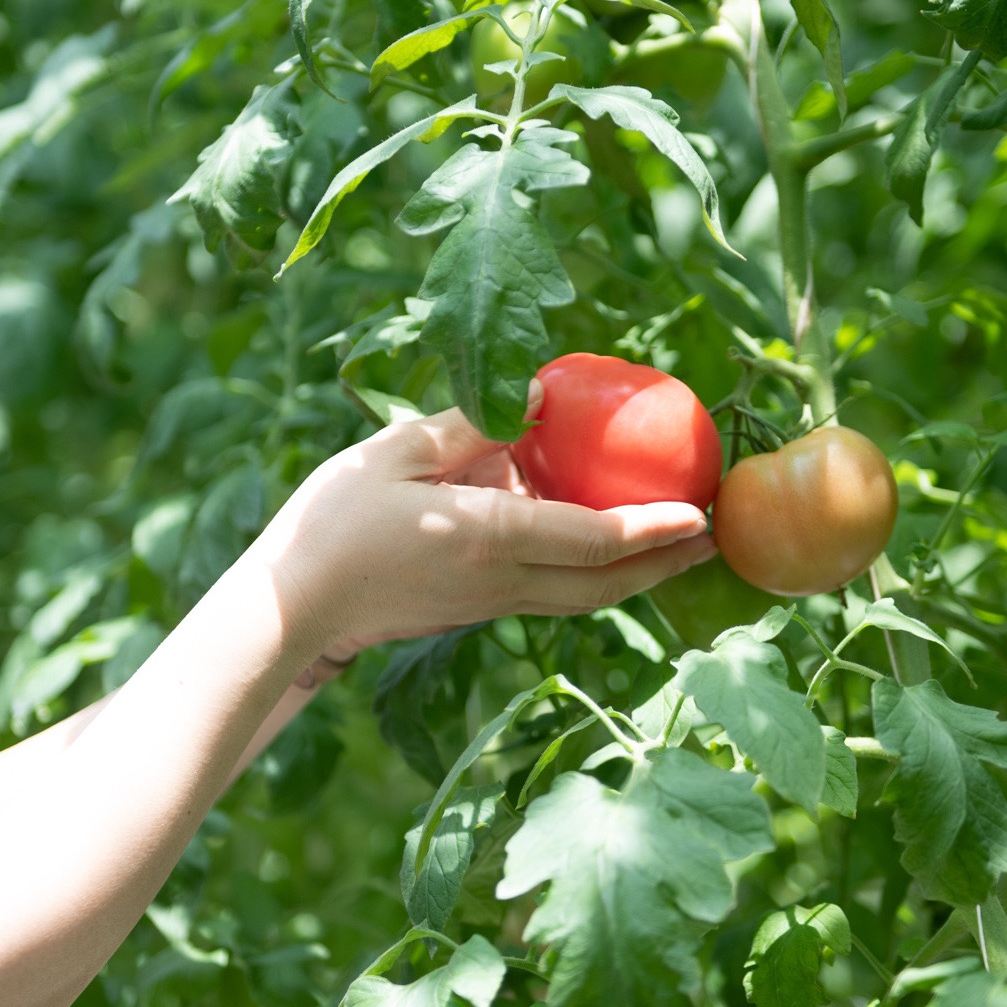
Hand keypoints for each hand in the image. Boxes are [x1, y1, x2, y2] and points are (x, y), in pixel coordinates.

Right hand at [260, 385, 716, 658]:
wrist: (292, 610)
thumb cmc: (332, 523)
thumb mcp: (395, 453)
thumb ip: (469, 424)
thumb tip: (536, 396)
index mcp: (489, 537)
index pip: (594, 539)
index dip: (653, 529)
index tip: (701, 515)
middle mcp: (503, 581)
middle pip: (606, 585)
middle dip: (666, 565)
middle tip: (714, 540)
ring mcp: (491, 604)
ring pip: (584, 597)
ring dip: (637, 576)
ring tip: (677, 548)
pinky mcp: (476, 610)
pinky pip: (550, 593)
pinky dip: (591, 574)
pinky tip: (597, 545)